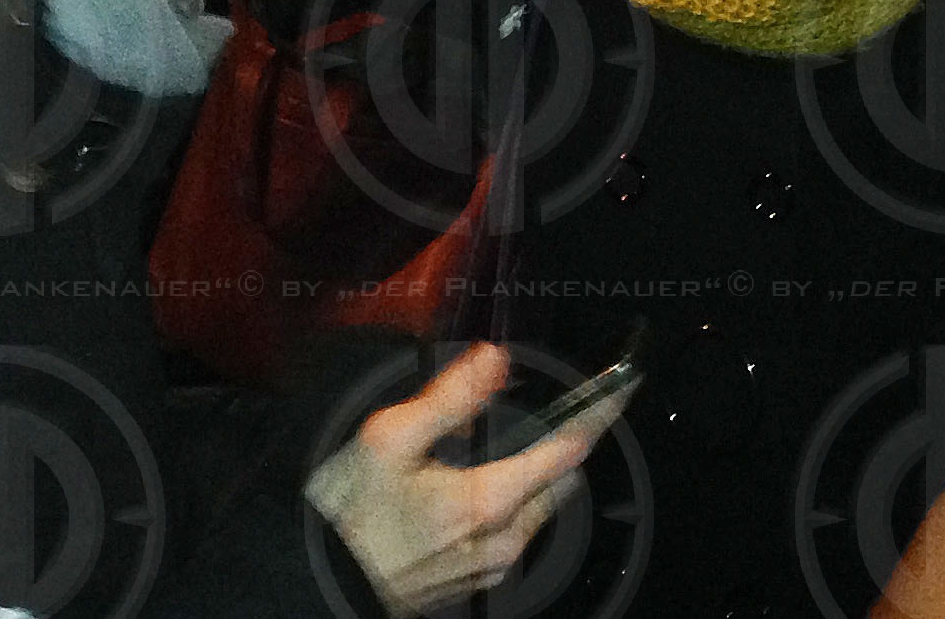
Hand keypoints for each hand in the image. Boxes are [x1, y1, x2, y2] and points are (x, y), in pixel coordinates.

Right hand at [303, 343, 631, 615]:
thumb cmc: (350, 515)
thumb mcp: (389, 440)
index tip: (622, 389)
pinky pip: (516, 533)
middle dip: (564, 446)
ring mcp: (493, 566)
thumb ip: (449, 398)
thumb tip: (494, 359)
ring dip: (537, 476)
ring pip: (539, 510)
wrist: (322, 584)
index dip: (598, 416)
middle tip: (553, 411)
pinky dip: (514, 502)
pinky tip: (476, 487)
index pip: (566, 453)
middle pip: (560, 483)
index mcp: (488, 501)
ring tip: (507, 446)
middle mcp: (504, 540)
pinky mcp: (477, 581)